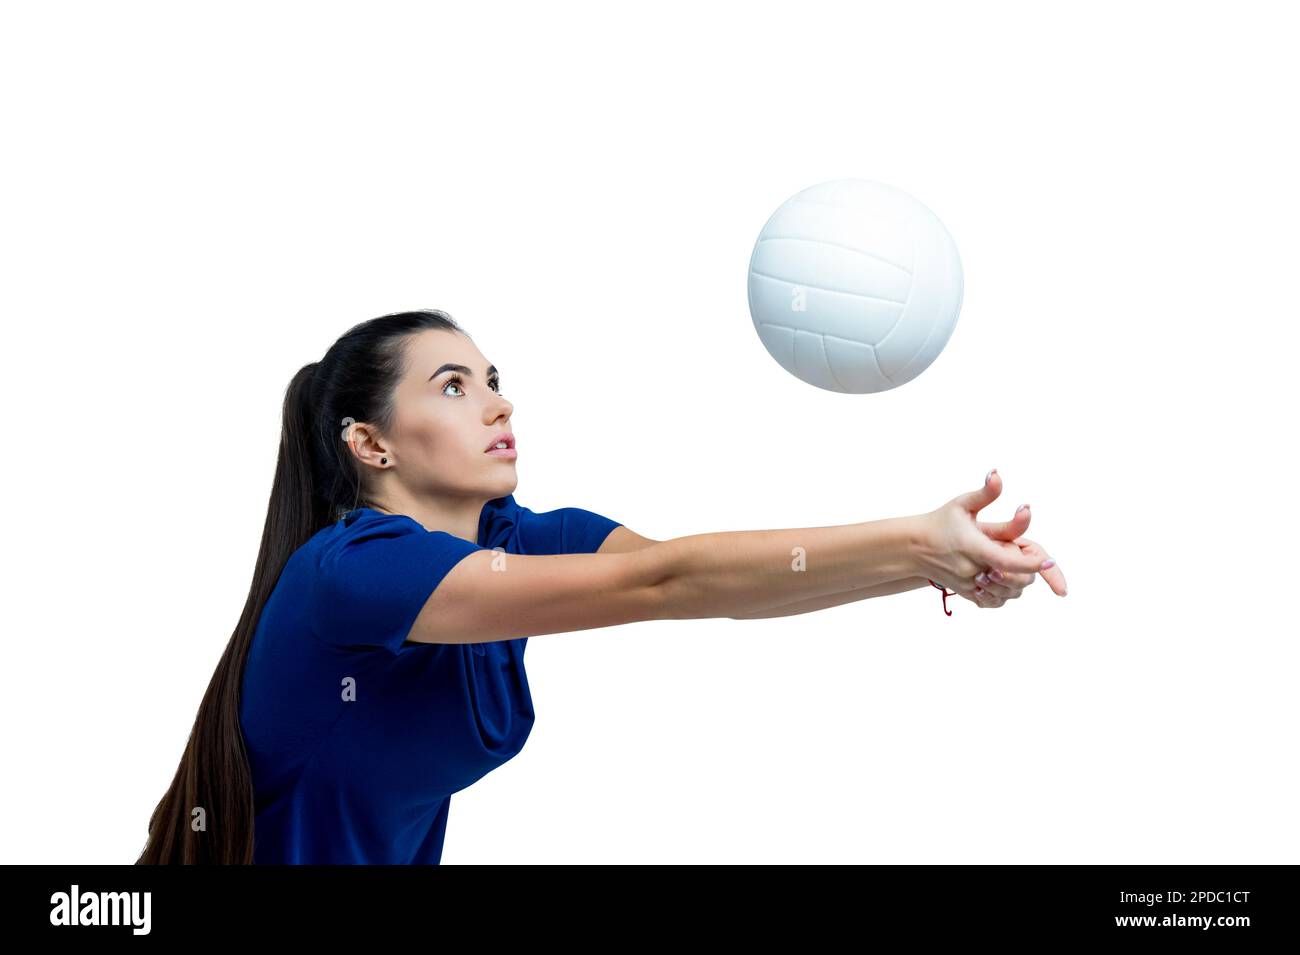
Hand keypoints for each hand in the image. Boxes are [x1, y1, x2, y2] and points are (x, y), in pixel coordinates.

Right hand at [913, 469, 1062, 607]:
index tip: (1050, 562)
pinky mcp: (965, 593)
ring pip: (1006, 593)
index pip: (1008, 561)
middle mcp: (971, 570)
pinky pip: (993, 601)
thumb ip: (985, 493)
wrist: (913, 547)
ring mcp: (968, 584)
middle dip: (1029, 571)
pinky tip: (1006, 580)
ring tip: (1022, 568)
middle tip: (1037, 559)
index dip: (1032, 564)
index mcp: (973, 547)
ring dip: (1018, 582)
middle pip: (1013, 579)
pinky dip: (1004, 593)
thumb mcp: (962, 504)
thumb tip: (997, 475)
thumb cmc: (939, 523)